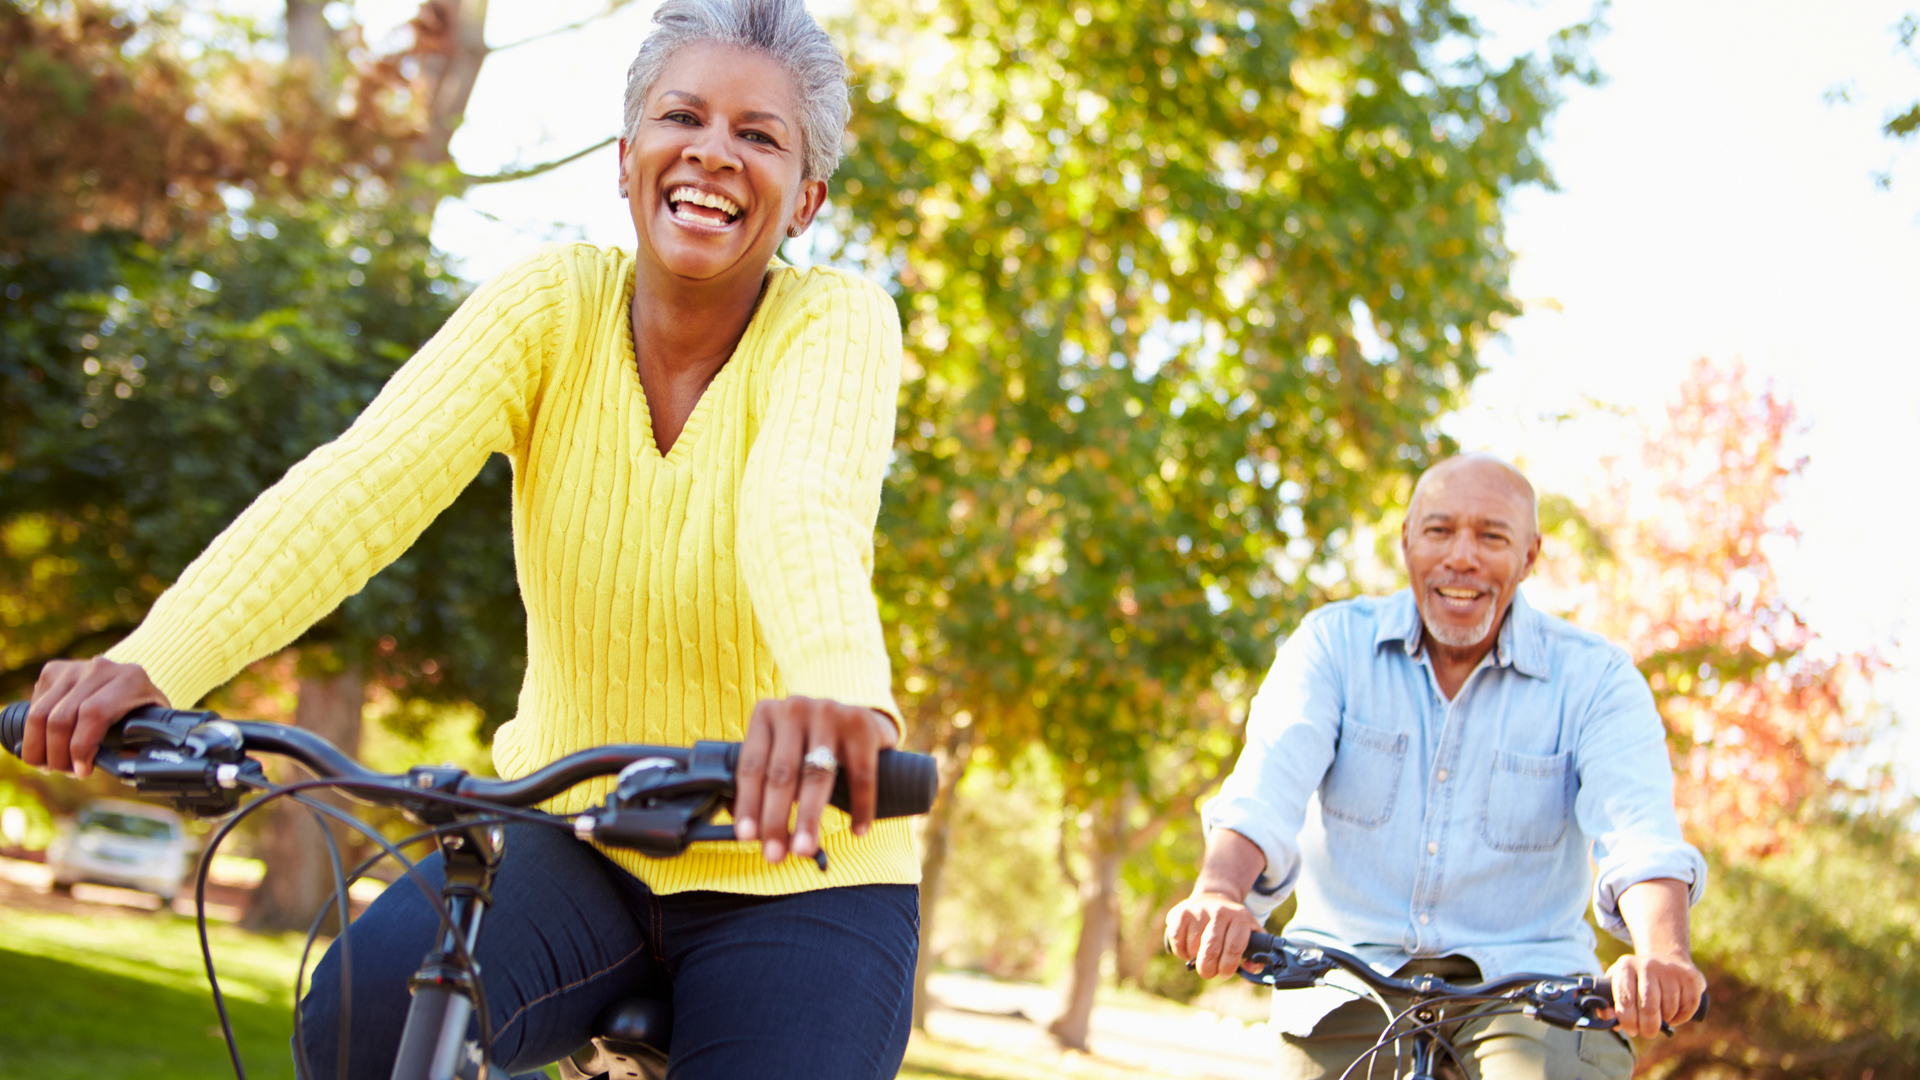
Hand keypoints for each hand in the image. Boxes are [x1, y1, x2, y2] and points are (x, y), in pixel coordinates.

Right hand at [22, 658, 169, 778]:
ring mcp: (74, 668)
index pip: (94, 714)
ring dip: (38, 748)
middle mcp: (100, 669)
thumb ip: (138, 747)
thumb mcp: (149, 726)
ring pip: (40, 714)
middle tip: (66, 772)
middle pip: (61, 718)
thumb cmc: (141, 711)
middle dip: (58, 755)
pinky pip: (34, 707)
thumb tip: (123, 768)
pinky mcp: (53, 670)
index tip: (82, 771)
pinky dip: (34, 733)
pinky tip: (46, 745)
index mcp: (131, 680)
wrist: (129, 681)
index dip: (81, 747)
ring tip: (49, 766)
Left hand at [731, 695, 896, 863]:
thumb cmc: (811, 743)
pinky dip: (861, 806)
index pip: (751, 766)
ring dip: (809, 818)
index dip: (748, 804)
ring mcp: (829, 712)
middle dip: (776, 819)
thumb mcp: (782, 749)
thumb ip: (764, 780)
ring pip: (817, 776)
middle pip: (782, 773)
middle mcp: (794, 709)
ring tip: (805, 850)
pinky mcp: (861, 723)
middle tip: (774, 855)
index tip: (747, 837)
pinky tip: (858, 831)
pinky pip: (861, 774)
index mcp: (765, 715)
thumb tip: (747, 831)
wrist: (861, 717)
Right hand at [1165, 891, 1262, 979]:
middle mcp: (1220, 911)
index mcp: (1240, 917)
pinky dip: (1182, 953)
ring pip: (1193, 948)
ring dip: (1195, 960)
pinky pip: (1178, 942)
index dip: (1228, 966)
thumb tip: (1250, 968)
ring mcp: (1199, 910)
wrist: (1214, 898)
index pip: (1234, 947)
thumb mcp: (1251, 935)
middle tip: (1209, 973)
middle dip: (1209, 969)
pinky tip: (1189, 951)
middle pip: (1211, 949)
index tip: (1225, 974)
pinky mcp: (1181, 913)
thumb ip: (1257, 956)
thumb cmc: (1233, 926)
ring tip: (1201, 957)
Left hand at [1601, 952, 1705, 1037]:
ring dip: (1666, 1021)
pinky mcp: (1689, 977)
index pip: (1625, 999)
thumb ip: (1609, 1003)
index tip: (1631, 1030)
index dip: (1627, 1020)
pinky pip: (1688, 1007)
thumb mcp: (1619, 983)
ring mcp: (1670, 970)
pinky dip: (1682, 1017)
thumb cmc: (1638, 979)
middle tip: (1647, 1033)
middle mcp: (1647, 965)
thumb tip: (1610, 1021)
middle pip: (1649, 1007)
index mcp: (1626, 966)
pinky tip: (1675, 1014)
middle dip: (1648, 1027)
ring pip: (1669, 1009)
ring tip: (1661, 1017)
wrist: (1666, 958)